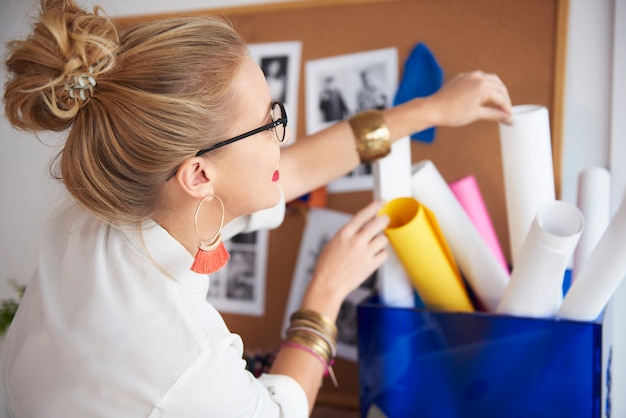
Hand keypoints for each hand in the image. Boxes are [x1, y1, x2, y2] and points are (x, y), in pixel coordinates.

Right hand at [302, 201, 389, 315]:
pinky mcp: (371, 265)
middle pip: (378, 223)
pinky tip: (375, 255)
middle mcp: (357, 241)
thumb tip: (360, 227)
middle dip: (384, 219)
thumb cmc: (327, 267)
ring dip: (381, 239)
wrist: (328, 285)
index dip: (374, 207)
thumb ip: (347, 234)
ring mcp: (365, 253)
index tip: (380, 203)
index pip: (363, 215)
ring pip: (383, 238)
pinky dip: (381, 254)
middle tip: (386, 219)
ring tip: (375, 243)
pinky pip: (384, 254)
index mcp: (345, 234)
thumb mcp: (333, 244)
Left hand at [426, 70, 512, 126]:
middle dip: (504, 99)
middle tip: (505, 112)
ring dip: (496, 91)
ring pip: (491, 80)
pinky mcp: (463, 77)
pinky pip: (479, 79)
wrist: (432, 109)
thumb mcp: (476, 115)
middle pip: (499, 87)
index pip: (501, 97)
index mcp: (483, 86)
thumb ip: (494, 115)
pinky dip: (486, 86)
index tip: (510, 117)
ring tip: (497, 104)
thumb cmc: (451, 113)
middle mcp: (478, 77)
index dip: (507, 108)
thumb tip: (507, 118)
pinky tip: (485, 96)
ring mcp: (470, 75)